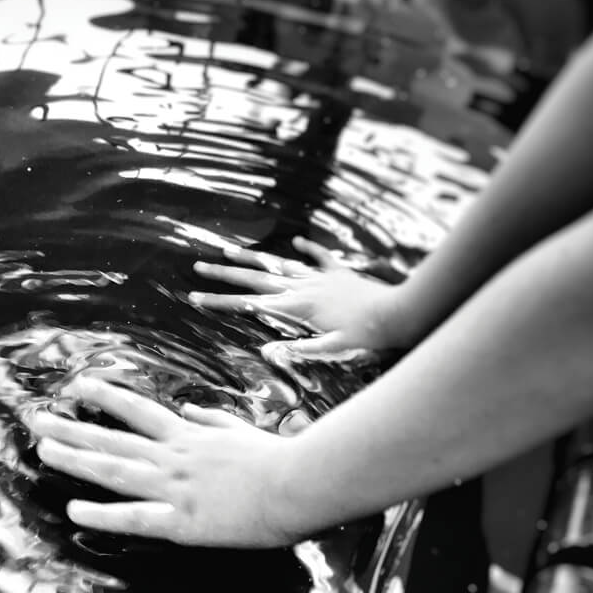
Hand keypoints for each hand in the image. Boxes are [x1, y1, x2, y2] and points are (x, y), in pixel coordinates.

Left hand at [28, 378, 310, 548]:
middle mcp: (175, 458)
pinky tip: (74, 510)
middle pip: (114, 438)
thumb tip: (191, 411)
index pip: (141, 412)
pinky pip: (135, 518)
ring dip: (76, 459)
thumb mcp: (244, 430)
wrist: (300, 481)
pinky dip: (103, 514)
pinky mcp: (183, 521)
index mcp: (192, 437)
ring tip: (43, 450)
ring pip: (115, 470)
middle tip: (37, 419)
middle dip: (73, 428)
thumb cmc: (284, 458)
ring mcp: (175, 488)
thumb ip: (214, 421)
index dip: (109, 398)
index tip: (80, 385)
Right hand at [190, 237, 419, 356]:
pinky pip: (320, 258)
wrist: (398, 313)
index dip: (220, 302)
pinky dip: (308, 250)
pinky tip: (297, 242)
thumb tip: (267, 351)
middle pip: (256, 278)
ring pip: (279, 264)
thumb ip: (300, 350)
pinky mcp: (339, 274)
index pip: (249, 305)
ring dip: (253, 258)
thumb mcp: (332, 350)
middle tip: (198, 266)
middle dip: (224, 274)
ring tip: (229, 249)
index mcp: (297, 307)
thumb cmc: (366, 336)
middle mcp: (304, 287)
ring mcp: (320, 278)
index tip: (194, 297)